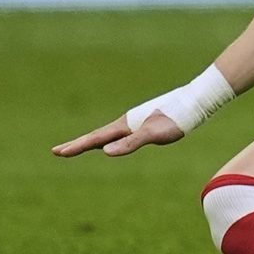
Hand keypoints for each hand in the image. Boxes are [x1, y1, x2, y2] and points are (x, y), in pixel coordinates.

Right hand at [52, 109, 186, 158]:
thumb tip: (105, 151)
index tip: (57, 152)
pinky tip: (111, 142)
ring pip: (107, 134)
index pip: (95, 139)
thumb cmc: (176, 118)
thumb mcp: (154, 134)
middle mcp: (127, 122)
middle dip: (78, 144)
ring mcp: (135, 121)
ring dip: (91, 141)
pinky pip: (121, 133)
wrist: (195, 101)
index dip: (76, 147)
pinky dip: (108, 139)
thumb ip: (131, 142)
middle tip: (58, 151)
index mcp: (125, 125)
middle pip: (97, 135)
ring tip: (77, 148)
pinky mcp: (145, 122)